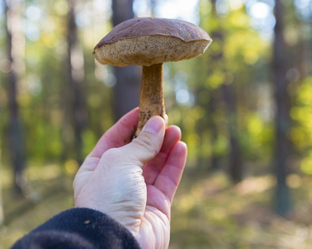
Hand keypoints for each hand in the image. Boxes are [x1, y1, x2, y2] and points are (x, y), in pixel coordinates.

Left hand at [73, 108, 186, 248]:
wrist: (116, 243)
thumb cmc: (107, 198)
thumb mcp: (120, 162)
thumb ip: (142, 143)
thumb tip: (158, 123)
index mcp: (97, 168)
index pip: (114, 139)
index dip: (129, 123)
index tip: (144, 108)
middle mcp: (117, 180)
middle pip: (138, 150)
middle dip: (151, 134)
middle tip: (165, 118)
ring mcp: (138, 194)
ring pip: (155, 164)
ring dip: (166, 146)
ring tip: (176, 130)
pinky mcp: (157, 206)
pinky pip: (168, 179)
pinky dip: (175, 163)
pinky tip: (181, 147)